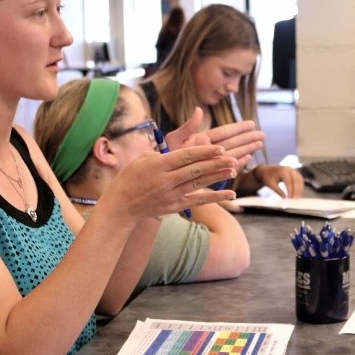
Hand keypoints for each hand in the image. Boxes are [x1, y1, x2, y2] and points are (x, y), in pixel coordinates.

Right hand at [104, 144, 237, 219]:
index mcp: (158, 165)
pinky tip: (231, 194)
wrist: (120, 205)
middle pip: (196, 170)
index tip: (220, 148)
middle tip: (232, 157)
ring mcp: (171, 195)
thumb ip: (162, 152)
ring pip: (199, 183)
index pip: (186, 156)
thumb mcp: (142, 159)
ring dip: (218, 176)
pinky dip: (215, 198)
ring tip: (233, 169)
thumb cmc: (130, 178)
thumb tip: (181, 148)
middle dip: (215, 163)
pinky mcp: (175, 206)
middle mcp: (166, 180)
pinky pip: (198, 201)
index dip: (204, 152)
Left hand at [166, 108, 264, 169]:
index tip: (251, 124)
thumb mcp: (174, 139)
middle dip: (247, 138)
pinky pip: (227, 168)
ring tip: (259, 144)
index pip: (224, 132)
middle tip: (262, 134)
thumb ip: (188, 126)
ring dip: (246, 149)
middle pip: (233, 142)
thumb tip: (199, 110)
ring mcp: (210, 162)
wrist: (160, 177)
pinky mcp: (210, 173)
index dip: (238, 128)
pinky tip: (247, 158)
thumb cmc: (164, 156)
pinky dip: (238, 163)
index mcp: (201, 140)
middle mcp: (208, 150)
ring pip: (233, 153)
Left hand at [254, 164, 304, 197]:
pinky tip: (298, 194)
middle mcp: (289, 169)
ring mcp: (293, 170)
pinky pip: (300, 180)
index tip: (289, 198)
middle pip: (296, 180)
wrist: (266, 170)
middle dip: (296, 191)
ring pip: (300, 180)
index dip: (290, 190)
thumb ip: (278, 191)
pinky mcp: (295, 173)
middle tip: (294, 200)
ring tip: (297, 198)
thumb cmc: (267, 177)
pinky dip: (300, 187)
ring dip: (300, 189)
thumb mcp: (271, 184)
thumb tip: (285, 198)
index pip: (289, 181)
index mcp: (282, 170)